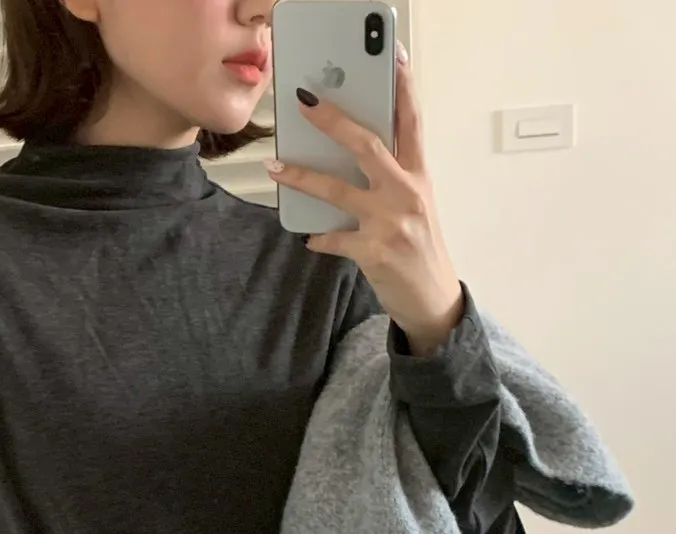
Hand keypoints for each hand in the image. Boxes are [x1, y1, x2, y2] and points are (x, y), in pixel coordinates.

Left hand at [267, 48, 463, 356]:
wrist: (433, 300)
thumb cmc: (420, 249)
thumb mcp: (416, 206)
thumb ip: (392, 177)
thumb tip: (351, 155)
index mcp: (419, 176)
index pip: (412, 121)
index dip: (404, 86)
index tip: (393, 55)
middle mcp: (407, 193)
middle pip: (367, 145)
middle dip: (333, 121)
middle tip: (305, 104)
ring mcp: (391, 222)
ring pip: (339, 189)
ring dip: (303, 176)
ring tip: (276, 168)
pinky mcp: (374, 252)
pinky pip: (334, 238)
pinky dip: (319, 238)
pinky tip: (310, 237)